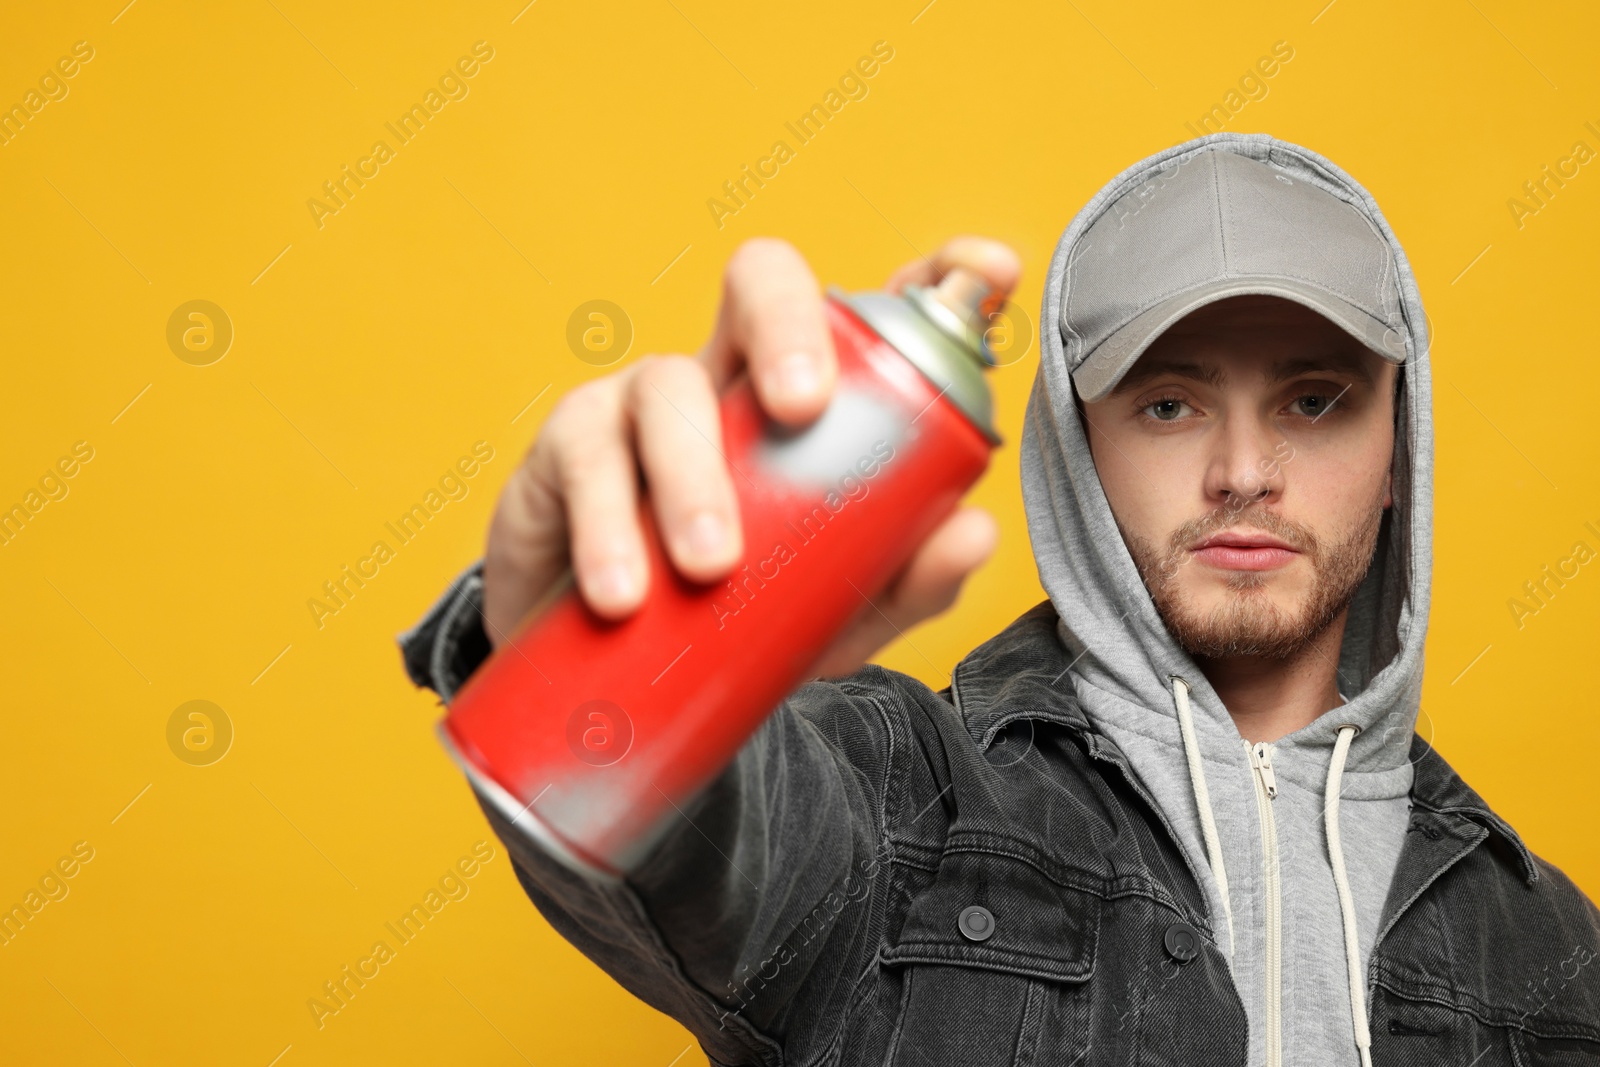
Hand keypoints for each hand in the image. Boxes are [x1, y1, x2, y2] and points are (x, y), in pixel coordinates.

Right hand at [481, 235, 1021, 678]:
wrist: (611, 679)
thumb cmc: (734, 619)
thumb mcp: (834, 612)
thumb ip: (904, 578)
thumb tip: (973, 532)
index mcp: (810, 400)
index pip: (870, 317)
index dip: (930, 278)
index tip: (985, 271)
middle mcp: (732, 378)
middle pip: (760, 283)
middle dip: (790, 323)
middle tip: (805, 407)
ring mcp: (647, 403)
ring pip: (669, 383)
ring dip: (691, 474)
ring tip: (710, 566)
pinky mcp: (570, 448)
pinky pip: (586, 455)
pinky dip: (607, 522)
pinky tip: (624, 590)